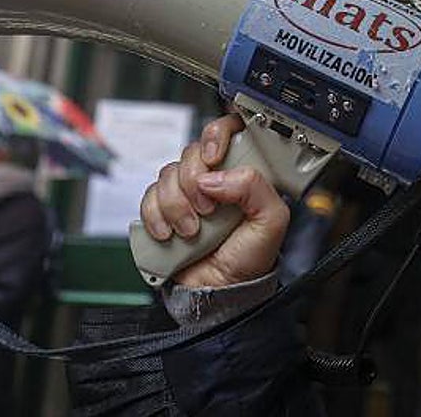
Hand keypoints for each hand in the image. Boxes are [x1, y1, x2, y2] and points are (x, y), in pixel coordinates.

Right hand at [140, 114, 288, 288]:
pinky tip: (170, 233)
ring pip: (167, 175)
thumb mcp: (271, 221)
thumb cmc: (249, 257)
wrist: (220, 291)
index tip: (213, 158)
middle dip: (194, 183)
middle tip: (208, 210)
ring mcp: (186, 193)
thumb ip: (255, 188)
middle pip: (191, 152)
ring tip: (192, 231)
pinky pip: (148, 197)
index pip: (228, 130)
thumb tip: (215, 177)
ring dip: (177, 206)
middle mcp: (213, 178)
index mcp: (241, 173)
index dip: (216, 135)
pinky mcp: (164, 209)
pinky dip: (155, 216)